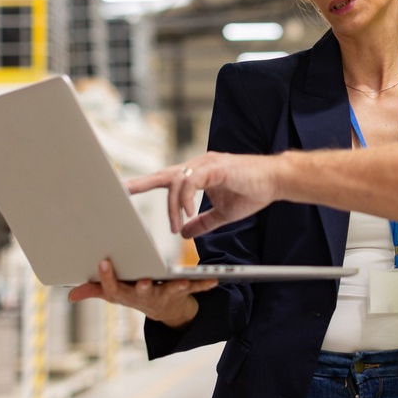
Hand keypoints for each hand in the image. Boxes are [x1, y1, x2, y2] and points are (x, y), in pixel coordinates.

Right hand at [67, 259, 217, 327]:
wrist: (165, 312)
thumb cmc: (136, 294)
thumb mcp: (116, 293)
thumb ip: (95, 290)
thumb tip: (71, 295)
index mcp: (127, 294)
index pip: (114, 288)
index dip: (107, 277)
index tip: (103, 261)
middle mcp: (145, 296)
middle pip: (142, 292)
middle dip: (143, 287)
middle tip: (144, 281)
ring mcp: (165, 296)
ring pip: (169, 291)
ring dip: (176, 287)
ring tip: (181, 281)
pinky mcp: (183, 293)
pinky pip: (194, 288)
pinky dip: (204, 285)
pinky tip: (214, 280)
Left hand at [126, 151, 276, 238]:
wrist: (276, 181)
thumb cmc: (252, 191)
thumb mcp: (223, 213)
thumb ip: (202, 221)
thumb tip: (184, 233)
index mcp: (198, 175)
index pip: (166, 179)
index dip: (146, 185)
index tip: (126, 192)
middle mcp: (199, 166)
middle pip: (164, 175)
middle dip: (141, 183)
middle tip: (121, 191)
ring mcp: (206, 165)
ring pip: (177, 182)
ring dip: (173, 207)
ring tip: (174, 226)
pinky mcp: (216, 167)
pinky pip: (192, 182)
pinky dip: (186, 198)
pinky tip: (188, 213)